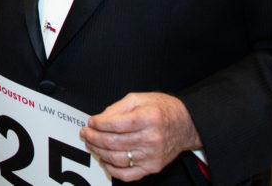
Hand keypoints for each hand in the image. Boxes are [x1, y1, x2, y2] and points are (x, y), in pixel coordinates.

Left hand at [79, 92, 201, 181]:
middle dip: (94, 138)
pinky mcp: (152, 167)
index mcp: (148, 118)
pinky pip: (127, 174)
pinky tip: (104, 160)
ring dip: (99, 152)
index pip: (115, 124)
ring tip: (91, 145)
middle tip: (85, 133)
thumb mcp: (140, 98)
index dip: (98, 124)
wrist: (186, 124)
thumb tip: (99, 120)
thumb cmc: (163, 110)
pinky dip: (112, 169)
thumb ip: (117, 108)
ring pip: (117, 158)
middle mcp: (151, 138)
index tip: (91, 122)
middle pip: (113, 142)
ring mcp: (152, 156)